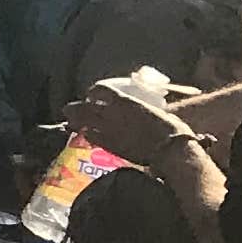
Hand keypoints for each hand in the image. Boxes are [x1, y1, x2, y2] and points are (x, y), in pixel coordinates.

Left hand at [71, 71, 208, 161]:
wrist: (170, 151)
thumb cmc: (171, 129)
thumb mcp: (155, 111)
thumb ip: (141, 109)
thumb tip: (141, 109)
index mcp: (124, 101)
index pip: (98, 90)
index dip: (94, 92)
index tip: (93, 96)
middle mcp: (111, 114)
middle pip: (83, 107)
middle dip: (75, 108)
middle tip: (71, 109)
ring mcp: (108, 130)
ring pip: (82, 123)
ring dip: (76, 121)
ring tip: (72, 122)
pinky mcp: (110, 146)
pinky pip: (91, 138)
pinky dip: (88, 135)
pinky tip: (87, 135)